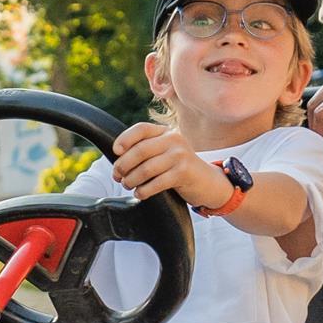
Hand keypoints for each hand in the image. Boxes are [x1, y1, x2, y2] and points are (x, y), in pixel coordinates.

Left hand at [109, 120, 229, 209]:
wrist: (207, 182)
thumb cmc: (178, 168)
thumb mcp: (165, 153)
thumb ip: (146, 150)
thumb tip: (117, 158)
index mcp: (166, 132)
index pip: (141, 129)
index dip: (124, 139)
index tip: (115, 152)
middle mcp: (174, 139)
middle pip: (140, 150)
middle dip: (123, 165)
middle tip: (118, 176)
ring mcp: (180, 155)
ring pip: (146, 168)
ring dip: (131, 179)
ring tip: (128, 185)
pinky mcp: (184, 172)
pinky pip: (156, 183)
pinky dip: (144, 190)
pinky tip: (140, 193)